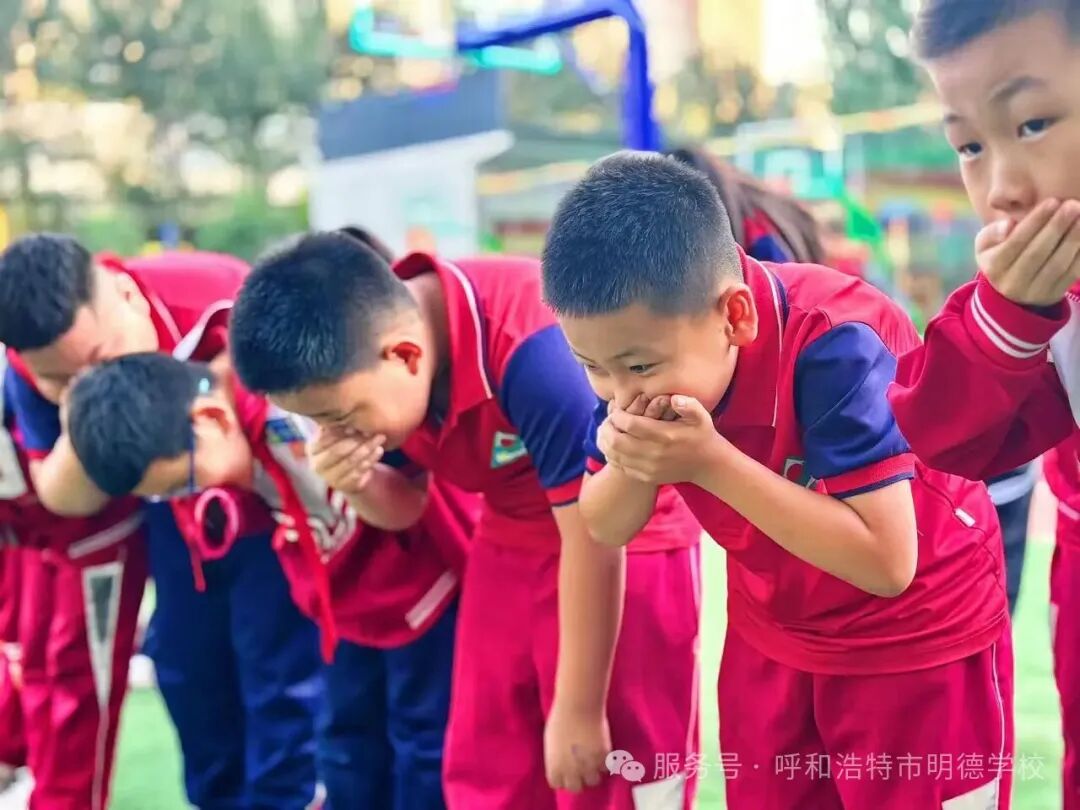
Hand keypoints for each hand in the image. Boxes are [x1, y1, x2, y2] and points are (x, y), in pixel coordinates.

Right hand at [307, 427, 385, 493]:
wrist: (347, 474)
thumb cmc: (341, 447)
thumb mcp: (337, 436)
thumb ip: (339, 427)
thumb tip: (350, 420)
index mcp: (312, 449)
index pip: (325, 439)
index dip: (341, 431)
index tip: (356, 424)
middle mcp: (317, 465)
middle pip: (338, 451)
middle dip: (357, 440)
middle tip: (372, 431)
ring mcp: (330, 478)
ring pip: (351, 462)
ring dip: (367, 448)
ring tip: (379, 438)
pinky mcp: (344, 486)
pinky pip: (359, 472)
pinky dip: (371, 460)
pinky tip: (379, 450)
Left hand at [544, 702, 610, 792]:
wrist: (578, 706)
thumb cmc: (561, 719)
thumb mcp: (552, 742)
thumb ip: (556, 758)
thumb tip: (562, 765)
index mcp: (555, 767)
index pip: (558, 784)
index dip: (563, 776)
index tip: (567, 768)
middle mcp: (571, 771)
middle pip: (576, 788)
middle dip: (579, 778)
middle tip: (582, 767)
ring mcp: (588, 766)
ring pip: (594, 780)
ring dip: (594, 772)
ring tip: (594, 759)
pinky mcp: (603, 757)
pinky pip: (606, 767)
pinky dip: (605, 761)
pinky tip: (602, 750)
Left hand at [602, 395, 724, 484]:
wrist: (708, 465)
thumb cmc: (701, 435)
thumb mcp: (701, 416)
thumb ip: (688, 405)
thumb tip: (673, 399)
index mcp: (665, 435)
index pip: (630, 424)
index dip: (617, 416)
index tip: (615, 410)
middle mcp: (655, 453)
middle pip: (617, 441)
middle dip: (607, 429)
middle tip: (606, 421)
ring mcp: (649, 468)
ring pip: (615, 455)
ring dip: (605, 442)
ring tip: (605, 432)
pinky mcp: (647, 477)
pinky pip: (621, 467)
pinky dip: (612, 456)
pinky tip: (612, 447)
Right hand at [977, 198, 1079, 306]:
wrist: (1009, 292)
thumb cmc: (999, 256)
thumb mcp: (986, 245)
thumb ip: (992, 232)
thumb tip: (1008, 225)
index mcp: (994, 267)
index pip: (1015, 242)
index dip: (1034, 222)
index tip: (1052, 201)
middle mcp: (1012, 283)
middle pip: (1037, 253)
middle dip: (1057, 228)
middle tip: (1073, 205)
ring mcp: (1035, 292)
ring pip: (1057, 265)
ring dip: (1073, 239)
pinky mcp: (1054, 295)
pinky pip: (1072, 274)